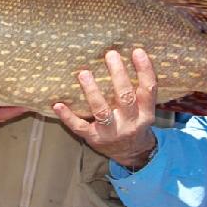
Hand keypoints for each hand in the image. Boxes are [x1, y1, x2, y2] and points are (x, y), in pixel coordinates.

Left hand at [53, 48, 157, 170]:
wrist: (132, 155)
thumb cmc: (135, 123)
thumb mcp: (144, 109)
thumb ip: (139, 90)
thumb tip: (130, 55)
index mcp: (145, 114)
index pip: (148, 90)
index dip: (144, 70)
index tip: (137, 51)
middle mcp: (130, 123)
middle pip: (125, 98)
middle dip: (118, 75)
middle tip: (110, 54)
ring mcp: (111, 132)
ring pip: (102, 112)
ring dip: (92, 92)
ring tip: (84, 73)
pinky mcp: (93, 138)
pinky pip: (79, 127)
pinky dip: (67, 116)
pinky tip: (58, 104)